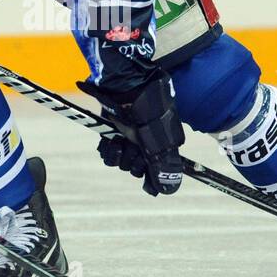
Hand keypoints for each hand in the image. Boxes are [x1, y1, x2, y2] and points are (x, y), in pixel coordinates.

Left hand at [78, 71, 184, 195]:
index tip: (146, 182)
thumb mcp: (158, 141)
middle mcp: (146, 143)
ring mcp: (128, 138)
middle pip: (136, 168)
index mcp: (162, 145)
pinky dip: (108, 150)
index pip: (155, 173)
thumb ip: (163, 166)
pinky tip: (111, 140)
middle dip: (133, 161)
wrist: (126, 86)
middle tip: (134, 147)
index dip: (149, 177)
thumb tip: (168, 190)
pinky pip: (107, 152)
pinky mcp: (113, 132)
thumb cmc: (147, 110)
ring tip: (121, 140)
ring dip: (119, 155)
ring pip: (121, 162)